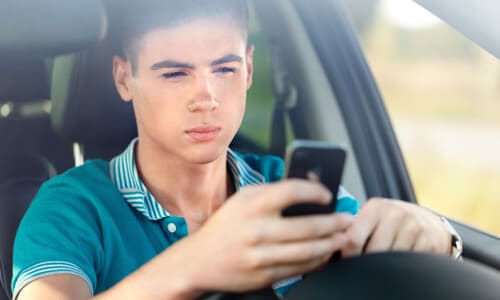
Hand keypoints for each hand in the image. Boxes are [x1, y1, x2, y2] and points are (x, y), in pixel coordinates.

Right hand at [173, 180, 352, 294]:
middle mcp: (256, 229)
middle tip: (347, 219)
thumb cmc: (224, 226)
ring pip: (307, 251)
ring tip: (341, 238)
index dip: (316, 191)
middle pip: (307, 225)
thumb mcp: (242, 200)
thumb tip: (309, 187)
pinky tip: (324, 255)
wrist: (197, 261)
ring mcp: (259, 255)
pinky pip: (298, 269)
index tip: (328, 195)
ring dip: (330, 244)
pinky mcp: (263, 276)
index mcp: (251, 204)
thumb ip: (272, 192)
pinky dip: (315, 262)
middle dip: (334, 223)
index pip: (293, 191)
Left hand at [341, 198, 450, 257]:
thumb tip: (330, 249)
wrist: (427, 221)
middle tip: (362, 266)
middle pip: (372, 252)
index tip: (344, 261)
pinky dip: (399, 266)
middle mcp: (395, 214)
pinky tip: (398, 260)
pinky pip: (406, 263)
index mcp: (375, 207)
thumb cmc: (391, 220)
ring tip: (380, 261)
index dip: (347, 254)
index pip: (353, 237)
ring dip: (382, 265)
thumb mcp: (372, 216)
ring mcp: (412, 228)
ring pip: (389, 259)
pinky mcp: (427, 242)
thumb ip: (353, 228)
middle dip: (364, 262)